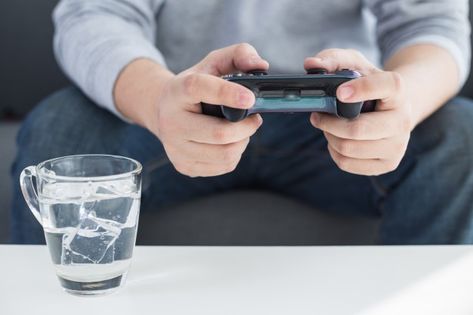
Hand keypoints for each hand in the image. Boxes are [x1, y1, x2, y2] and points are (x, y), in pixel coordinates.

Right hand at [152, 43, 267, 176]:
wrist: (163, 111)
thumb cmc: (194, 87)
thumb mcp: (212, 63)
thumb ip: (238, 54)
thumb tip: (260, 65)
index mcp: (177, 91)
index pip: (199, 88)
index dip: (227, 93)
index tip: (250, 98)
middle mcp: (171, 122)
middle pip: (219, 134)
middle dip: (247, 128)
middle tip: (254, 119)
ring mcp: (175, 148)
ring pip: (225, 155)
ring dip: (242, 142)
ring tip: (241, 131)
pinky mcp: (183, 166)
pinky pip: (222, 166)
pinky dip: (234, 154)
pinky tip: (229, 143)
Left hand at [305, 49, 411, 175]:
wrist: (393, 110)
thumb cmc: (369, 85)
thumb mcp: (355, 65)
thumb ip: (333, 59)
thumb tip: (310, 64)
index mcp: (398, 91)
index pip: (387, 86)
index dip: (363, 89)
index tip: (340, 92)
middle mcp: (403, 120)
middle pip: (358, 129)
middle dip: (329, 123)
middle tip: (317, 116)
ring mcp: (398, 146)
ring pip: (349, 148)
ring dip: (330, 137)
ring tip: (328, 127)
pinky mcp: (388, 164)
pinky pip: (347, 163)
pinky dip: (334, 152)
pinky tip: (337, 140)